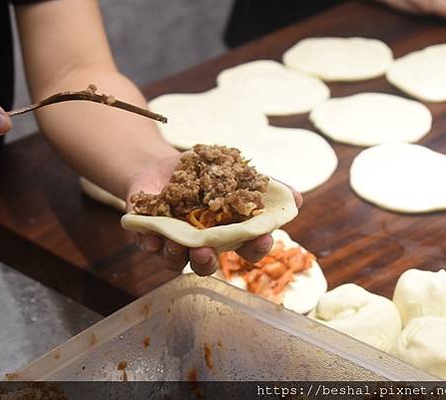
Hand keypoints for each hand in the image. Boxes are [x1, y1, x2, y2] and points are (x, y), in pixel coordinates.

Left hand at [124, 153, 302, 275]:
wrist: (164, 168)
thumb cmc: (206, 174)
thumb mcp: (235, 173)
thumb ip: (263, 186)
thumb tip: (297, 199)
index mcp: (226, 234)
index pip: (245, 249)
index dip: (256, 247)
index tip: (263, 237)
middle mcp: (201, 245)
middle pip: (206, 264)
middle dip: (206, 261)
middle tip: (206, 251)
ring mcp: (174, 243)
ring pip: (174, 260)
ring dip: (175, 255)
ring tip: (174, 242)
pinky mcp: (149, 235)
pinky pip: (148, 244)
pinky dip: (149, 241)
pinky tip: (150, 233)